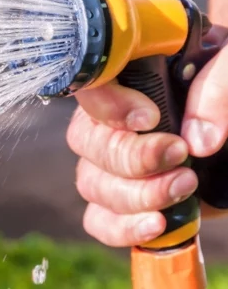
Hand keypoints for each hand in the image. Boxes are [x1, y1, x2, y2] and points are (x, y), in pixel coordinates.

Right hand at [66, 29, 227, 247]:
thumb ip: (219, 88)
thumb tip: (198, 140)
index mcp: (129, 72)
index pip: (89, 84)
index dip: (107, 106)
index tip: (148, 119)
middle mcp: (112, 116)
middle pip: (85, 141)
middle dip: (130, 157)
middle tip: (180, 155)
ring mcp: (115, 161)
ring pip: (91, 183)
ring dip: (135, 194)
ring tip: (185, 187)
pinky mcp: (128, 199)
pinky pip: (98, 218)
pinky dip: (121, 227)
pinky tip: (156, 224)